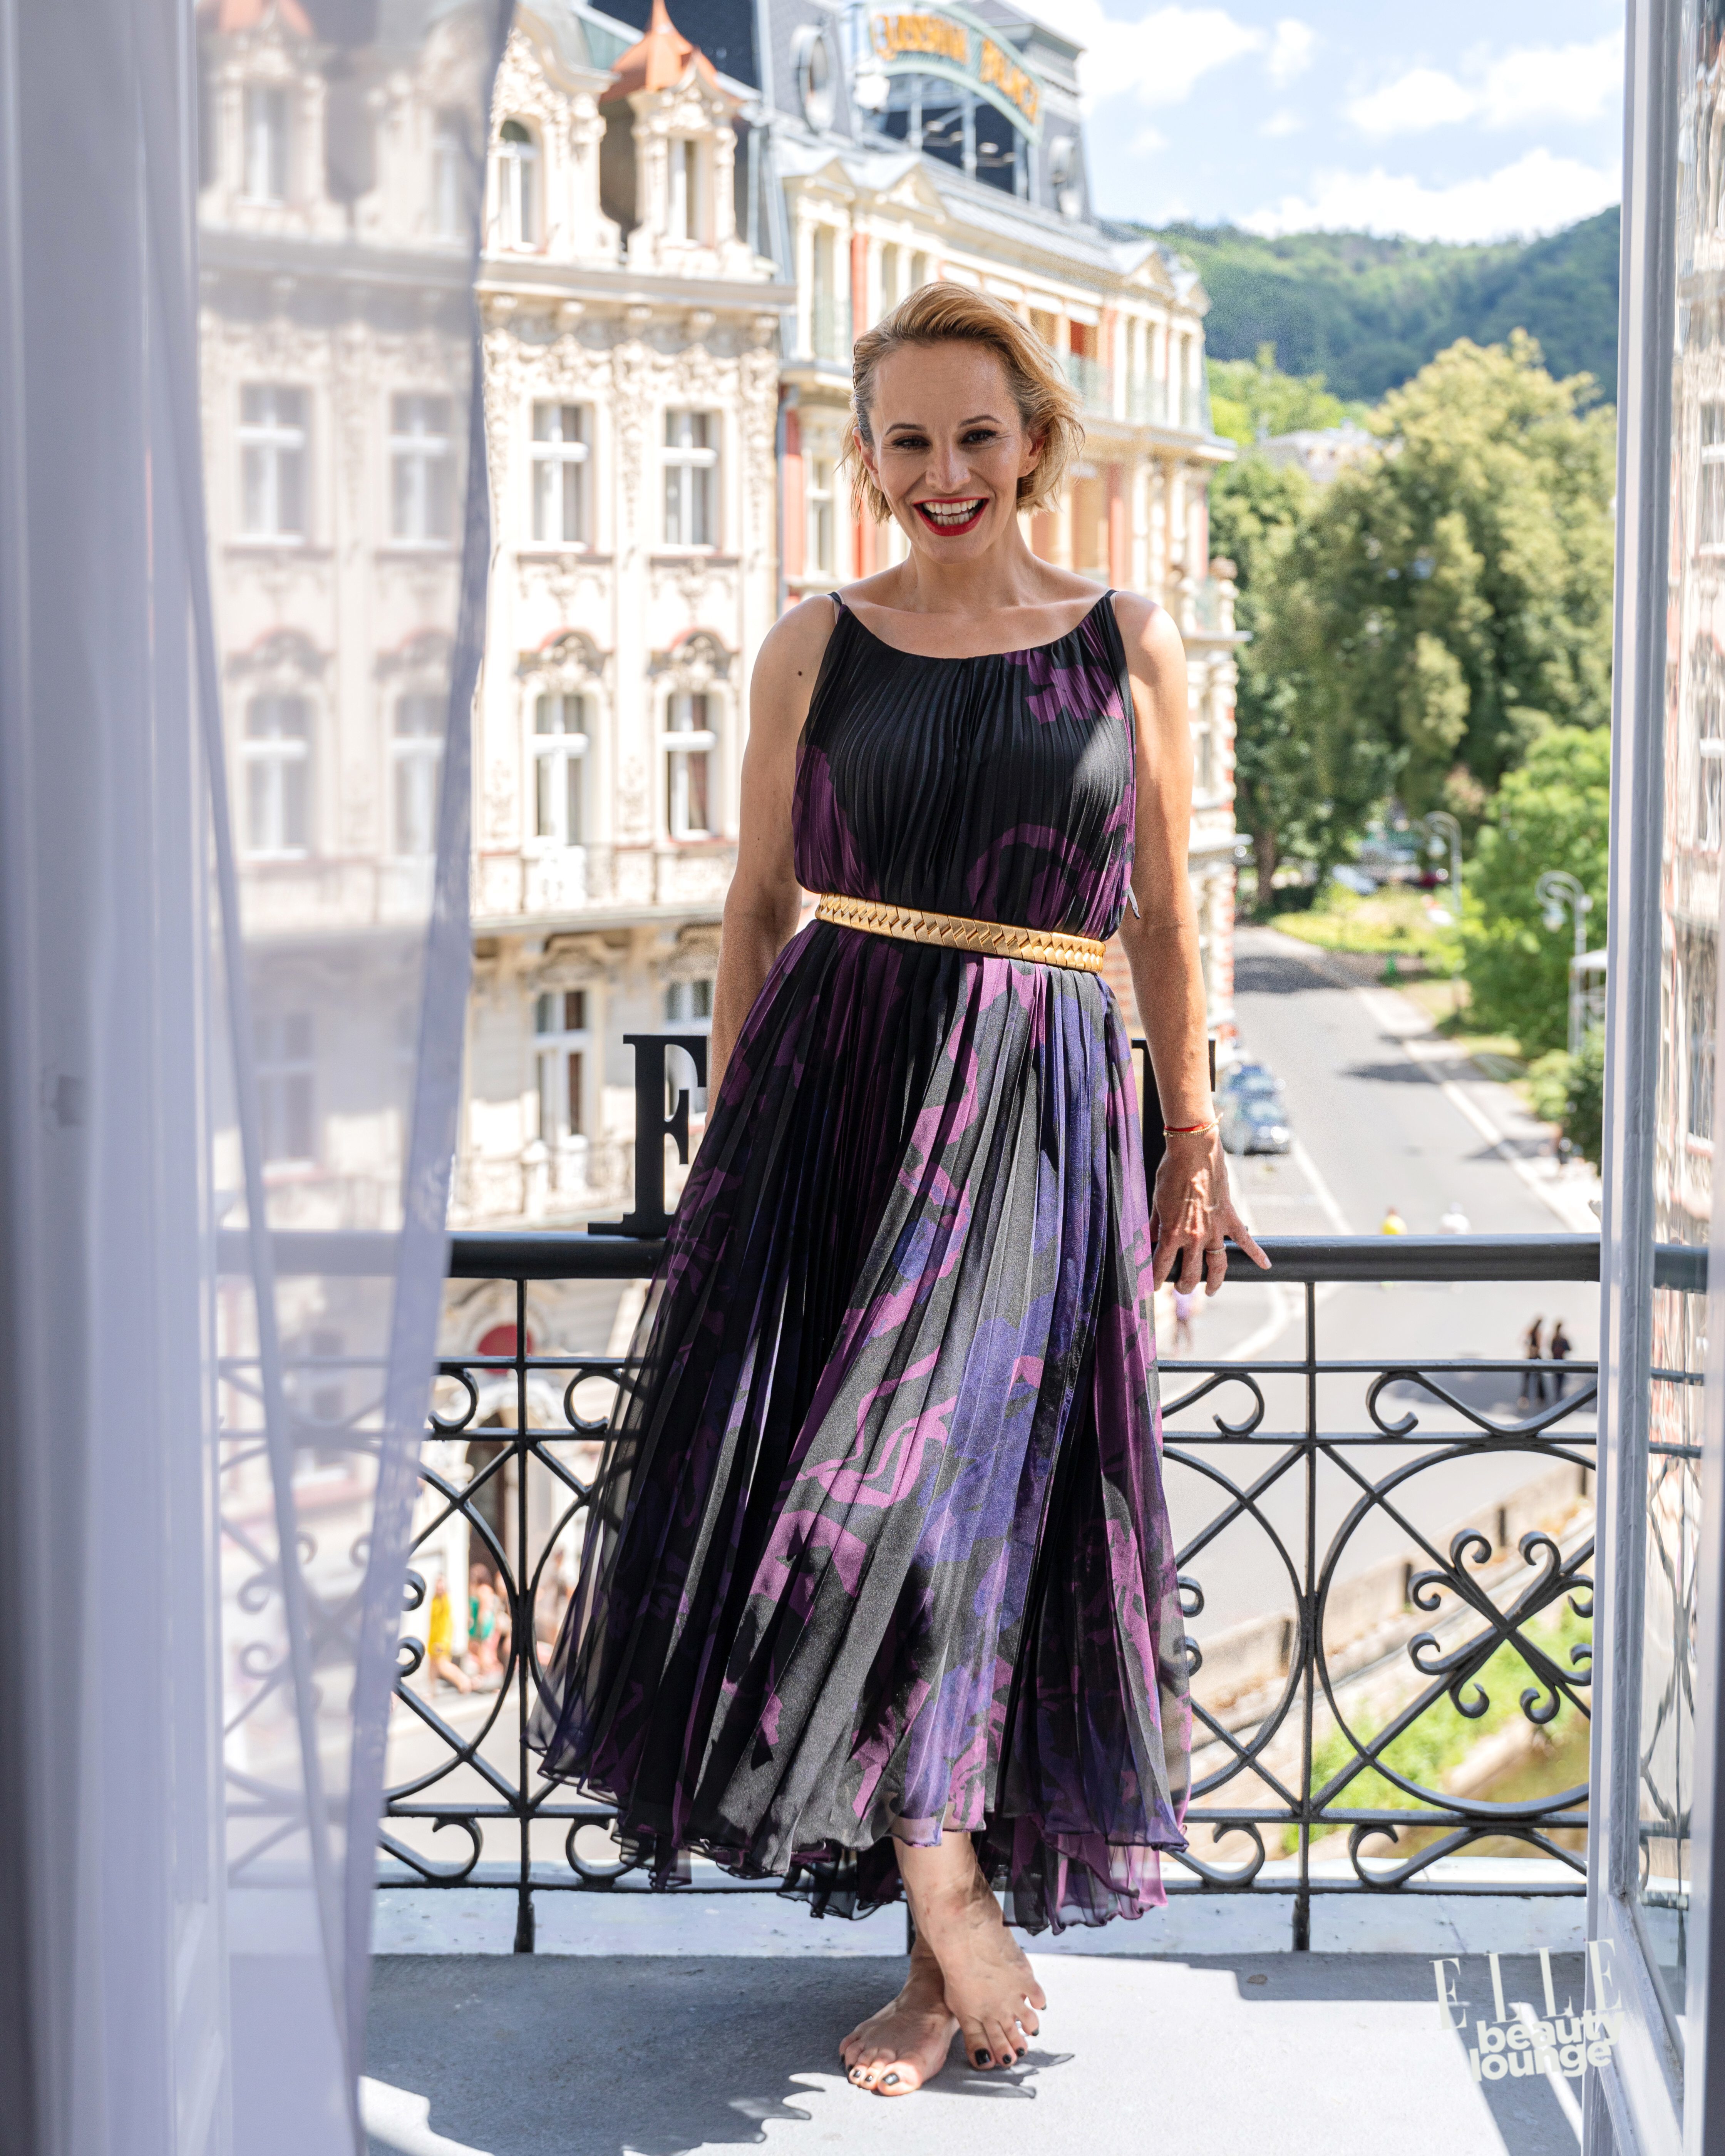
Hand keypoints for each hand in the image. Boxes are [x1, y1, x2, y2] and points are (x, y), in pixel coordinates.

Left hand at [1150, 1131, 1269, 1294]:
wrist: (1193, 1151)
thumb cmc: (1171, 1172)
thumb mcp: (1156, 1201)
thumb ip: (1154, 1224)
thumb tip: (1150, 1240)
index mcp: (1173, 1233)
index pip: (1161, 1265)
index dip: (1156, 1279)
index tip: (1153, 1285)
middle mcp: (1195, 1237)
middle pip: (1191, 1273)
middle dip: (1184, 1285)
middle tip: (1181, 1289)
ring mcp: (1215, 1230)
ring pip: (1217, 1266)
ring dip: (1213, 1282)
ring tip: (1209, 1291)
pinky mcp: (1230, 1218)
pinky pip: (1245, 1241)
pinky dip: (1257, 1254)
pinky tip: (1265, 1266)